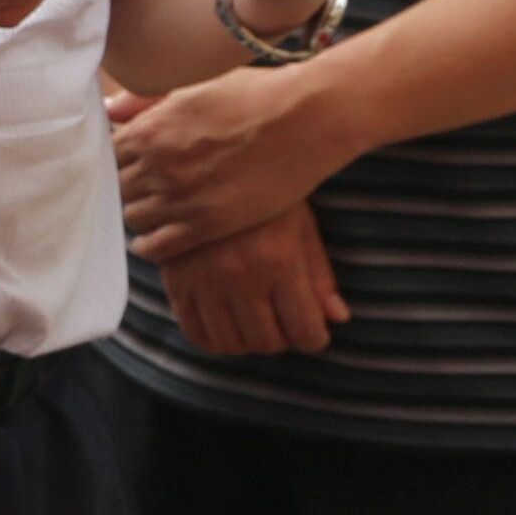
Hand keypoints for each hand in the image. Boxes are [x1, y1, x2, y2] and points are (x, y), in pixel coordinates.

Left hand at [109, 62, 361, 256]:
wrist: (305, 120)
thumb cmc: (254, 96)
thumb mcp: (194, 88)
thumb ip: (147, 102)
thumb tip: (110, 111)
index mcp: (149, 130)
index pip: (106, 156)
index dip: (115, 163)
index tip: (127, 167)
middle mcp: (156, 165)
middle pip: (116, 188)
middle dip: (125, 189)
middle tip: (139, 193)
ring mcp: (180, 197)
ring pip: (133, 217)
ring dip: (139, 216)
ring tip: (150, 215)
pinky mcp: (206, 225)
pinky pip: (157, 246)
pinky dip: (150, 245)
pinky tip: (156, 241)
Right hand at [151, 203, 345, 355]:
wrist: (202, 171)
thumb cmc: (263, 198)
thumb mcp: (301, 226)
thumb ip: (320, 275)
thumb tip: (338, 318)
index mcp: (279, 262)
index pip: (305, 331)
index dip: (314, 338)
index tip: (313, 331)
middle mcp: (240, 277)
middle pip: (267, 342)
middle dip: (283, 339)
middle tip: (284, 323)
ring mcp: (205, 282)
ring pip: (231, 344)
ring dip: (248, 342)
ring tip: (255, 323)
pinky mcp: (177, 283)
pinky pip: (195, 333)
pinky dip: (214, 340)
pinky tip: (226, 323)